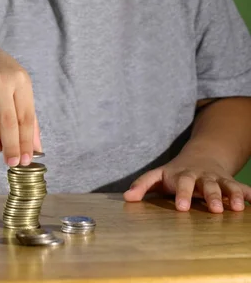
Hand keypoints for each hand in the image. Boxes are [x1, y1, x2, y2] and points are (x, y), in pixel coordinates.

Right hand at [0, 39, 40, 166]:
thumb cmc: (0, 78)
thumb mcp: (19, 89)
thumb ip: (28, 119)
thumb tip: (36, 150)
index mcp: (19, 80)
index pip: (26, 117)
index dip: (25, 142)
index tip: (24, 161)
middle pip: (6, 121)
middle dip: (9, 147)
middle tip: (10, 163)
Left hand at [123, 155, 250, 212]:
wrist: (200, 156)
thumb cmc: (175, 172)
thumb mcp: (158, 176)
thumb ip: (142, 185)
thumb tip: (126, 198)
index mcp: (182, 175)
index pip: (181, 184)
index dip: (182, 194)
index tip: (182, 208)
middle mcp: (201, 176)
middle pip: (206, 185)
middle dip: (211, 196)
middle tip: (214, 210)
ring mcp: (216, 179)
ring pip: (225, 185)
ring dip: (231, 195)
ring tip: (237, 208)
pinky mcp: (229, 182)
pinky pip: (241, 187)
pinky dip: (248, 194)